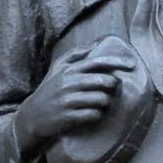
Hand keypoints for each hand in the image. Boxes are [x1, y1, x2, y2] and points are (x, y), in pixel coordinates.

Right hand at [14, 44, 136, 154]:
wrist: (31, 117)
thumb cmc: (48, 92)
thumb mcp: (56, 70)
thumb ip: (73, 56)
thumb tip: (94, 45)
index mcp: (68, 71)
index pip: (97, 62)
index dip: (116, 62)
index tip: (131, 65)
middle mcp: (69, 83)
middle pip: (104, 81)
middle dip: (112, 87)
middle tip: (111, 92)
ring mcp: (69, 100)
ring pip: (102, 99)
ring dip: (105, 103)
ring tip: (100, 105)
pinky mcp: (69, 117)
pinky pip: (94, 114)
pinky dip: (97, 115)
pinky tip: (92, 114)